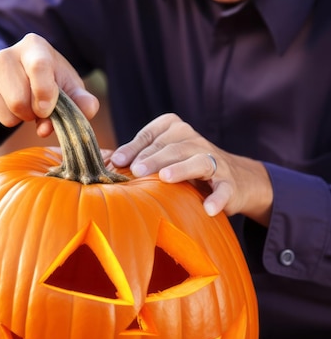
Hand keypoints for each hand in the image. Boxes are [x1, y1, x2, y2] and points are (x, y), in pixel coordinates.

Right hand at [0, 33, 98, 137]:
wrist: (14, 79)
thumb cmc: (49, 82)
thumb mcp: (68, 87)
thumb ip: (83, 99)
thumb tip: (88, 111)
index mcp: (35, 46)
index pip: (38, 66)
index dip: (44, 92)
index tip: (46, 110)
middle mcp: (8, 53)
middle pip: (20, 99)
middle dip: (35, 112)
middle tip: (42, 107)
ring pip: (11, 110)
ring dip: (25, 117)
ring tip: (29, 106)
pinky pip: (2, 118)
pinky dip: (13, 120)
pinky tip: (15, 107)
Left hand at [111, 113, 272, 225]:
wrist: (236, 179)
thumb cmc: (185, 168)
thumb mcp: (162, 157)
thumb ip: (135, 157)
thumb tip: (101, 160)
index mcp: (174, 130)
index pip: (152, 134)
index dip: (134, 146)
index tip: (118, 160)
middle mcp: (194, 141)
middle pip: (172, 147)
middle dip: (153, 158)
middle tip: (135, 170)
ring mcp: (214, 161)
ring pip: (198, 160)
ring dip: (181, 169)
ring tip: (165, 178)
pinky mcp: (230, 184)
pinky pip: (224, 189)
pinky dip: (217, 198)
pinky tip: (208, 209)